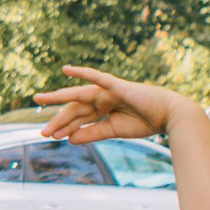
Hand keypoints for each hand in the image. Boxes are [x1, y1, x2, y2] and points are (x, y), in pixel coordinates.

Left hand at [34, 66, 191, 141]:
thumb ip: (93, 133)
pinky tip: (66, 70)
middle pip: (75, 108)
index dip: (64, 126)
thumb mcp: (114, 130)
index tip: (51, 136)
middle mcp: (102, 97)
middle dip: (59, 120)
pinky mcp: (117, 85)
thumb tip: (70, 140)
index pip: (79, 117)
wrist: (169, 116)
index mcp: (103, 107)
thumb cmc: (145, 121)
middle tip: (43, 132)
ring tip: (39, 100)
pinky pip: (98, 77)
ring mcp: (108, 90)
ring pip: (79, 96)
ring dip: (59, 99)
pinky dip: (83, 73)